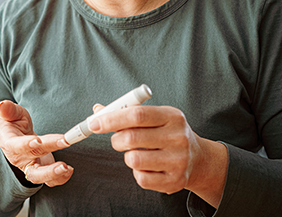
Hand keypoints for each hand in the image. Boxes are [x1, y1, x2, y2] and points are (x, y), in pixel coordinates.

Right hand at [0, 100, 72, 186]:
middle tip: (63, 164)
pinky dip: (61, 178)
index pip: (16, 146)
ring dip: (54, 175)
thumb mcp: (10, 113)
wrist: (17, 135)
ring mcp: (30, 166)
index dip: (26, 144)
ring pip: (40, 177)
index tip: (38, 140)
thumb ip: (8, 110)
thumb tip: (2, 105)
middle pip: (32, 165)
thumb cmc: (13, 123)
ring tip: (67, 168)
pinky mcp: (41, 170)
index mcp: (9, 142)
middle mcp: (19, 158)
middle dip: (48, 168)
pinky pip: (50, 180)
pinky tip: (70, 169)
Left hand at [89, 104, 227, 206]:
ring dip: (127, 157)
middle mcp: (178, 138)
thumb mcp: (154, 117)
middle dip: (115, 140)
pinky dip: (137, 172)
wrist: (198, 159)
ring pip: (133, 160)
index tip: (94, 123)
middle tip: (117, 140)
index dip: (111, 119)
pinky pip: (141, 178)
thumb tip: (97, 110)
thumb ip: (126, 112)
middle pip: (131, 138)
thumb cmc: (166, 134)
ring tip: (136, 153)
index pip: (137, 114)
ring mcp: (179, 160)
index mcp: (172, 117)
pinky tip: (146, 166)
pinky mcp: (175, 181)